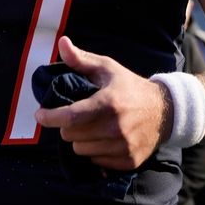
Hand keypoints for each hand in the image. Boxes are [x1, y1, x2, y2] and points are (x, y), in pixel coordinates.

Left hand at [33, 37, 167, 170]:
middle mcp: (116, 127)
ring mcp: (124, 146)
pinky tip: (103, 139)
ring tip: (91, 127)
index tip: (39, 114)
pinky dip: (95, 152)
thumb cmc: (129, 86)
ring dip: (80, 140)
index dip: (49, 117)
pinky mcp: (129, 161)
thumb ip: (81, 59)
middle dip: (67, 126)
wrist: (165, 111)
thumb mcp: (107, 68)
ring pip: (81, 151)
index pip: (70, 117)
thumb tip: (61, 42)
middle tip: (76, 116)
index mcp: (109, 103)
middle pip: (71, 136)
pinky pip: (96, 162)